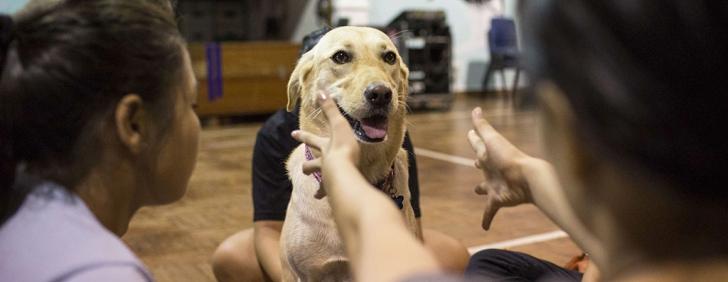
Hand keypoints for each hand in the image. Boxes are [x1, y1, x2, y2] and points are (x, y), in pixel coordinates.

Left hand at [291, 91, 360, 197]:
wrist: (345, 173)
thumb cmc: (344, 149)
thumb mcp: (339, 125)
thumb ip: (331, 109)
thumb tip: (320, 91)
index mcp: (324, 148)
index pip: (311, 139)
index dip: (303, 135)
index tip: (293, 133)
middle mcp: (323, 164)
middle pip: (310, 165)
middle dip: (307, 166)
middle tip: (303, 167)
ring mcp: (327, 178)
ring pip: (319, 183)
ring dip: (318, 187)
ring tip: (317, 193)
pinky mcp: (334, 191)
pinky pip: (330, 197)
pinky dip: (329, 199)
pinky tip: (330, 204)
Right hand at [468, 107, 533, 229]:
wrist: (527, 178)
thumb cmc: (509, 157)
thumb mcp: (492, 140)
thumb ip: (482, 126)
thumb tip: (475, 108)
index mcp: (488, 154)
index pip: (479, 144)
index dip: (474, 139)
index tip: (470, 134)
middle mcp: (491, 169)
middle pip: (483, 165)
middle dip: (479, 164)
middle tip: (475, 163)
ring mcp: (494, 185)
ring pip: (486, 187)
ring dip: (482, 189)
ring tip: (477, 190)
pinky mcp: (498, 200)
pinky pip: (489, 211)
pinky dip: (486, 219)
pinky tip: (484, 228)